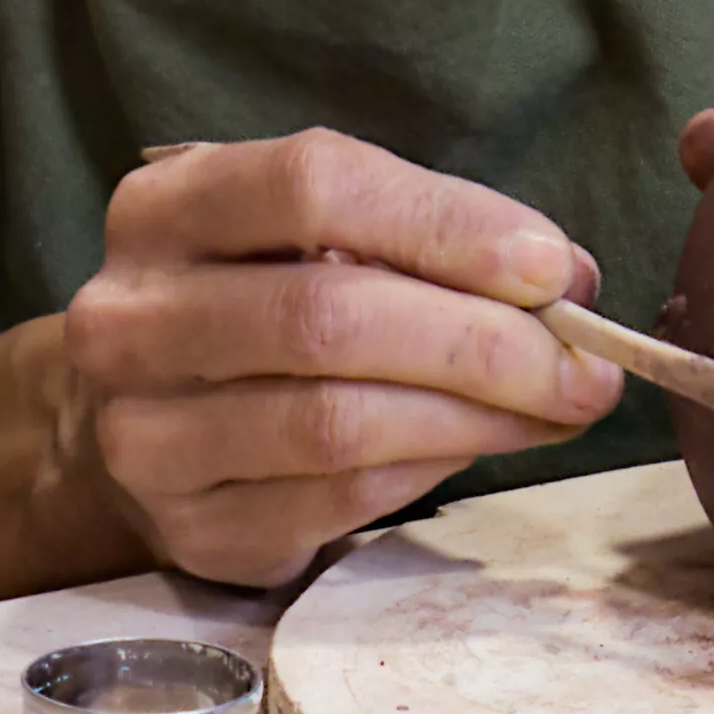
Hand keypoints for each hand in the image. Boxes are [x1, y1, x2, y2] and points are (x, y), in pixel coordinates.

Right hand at [61, 132, 620, 588]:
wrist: (151, 417)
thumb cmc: (260, 303)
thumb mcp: (315, 238)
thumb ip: (422, 239)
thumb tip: (561, 280)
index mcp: (165, 207)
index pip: (313, 186)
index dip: (447, 224)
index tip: (550, 267)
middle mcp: (131, 316)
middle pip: (328, 317)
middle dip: (482, 343)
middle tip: (582, 365)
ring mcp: (144, 432)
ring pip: (335, 423)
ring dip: (473, 418)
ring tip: (553, 409)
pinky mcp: (189, 527)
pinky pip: (335, 501)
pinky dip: (428, 471)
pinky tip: (476, 445)